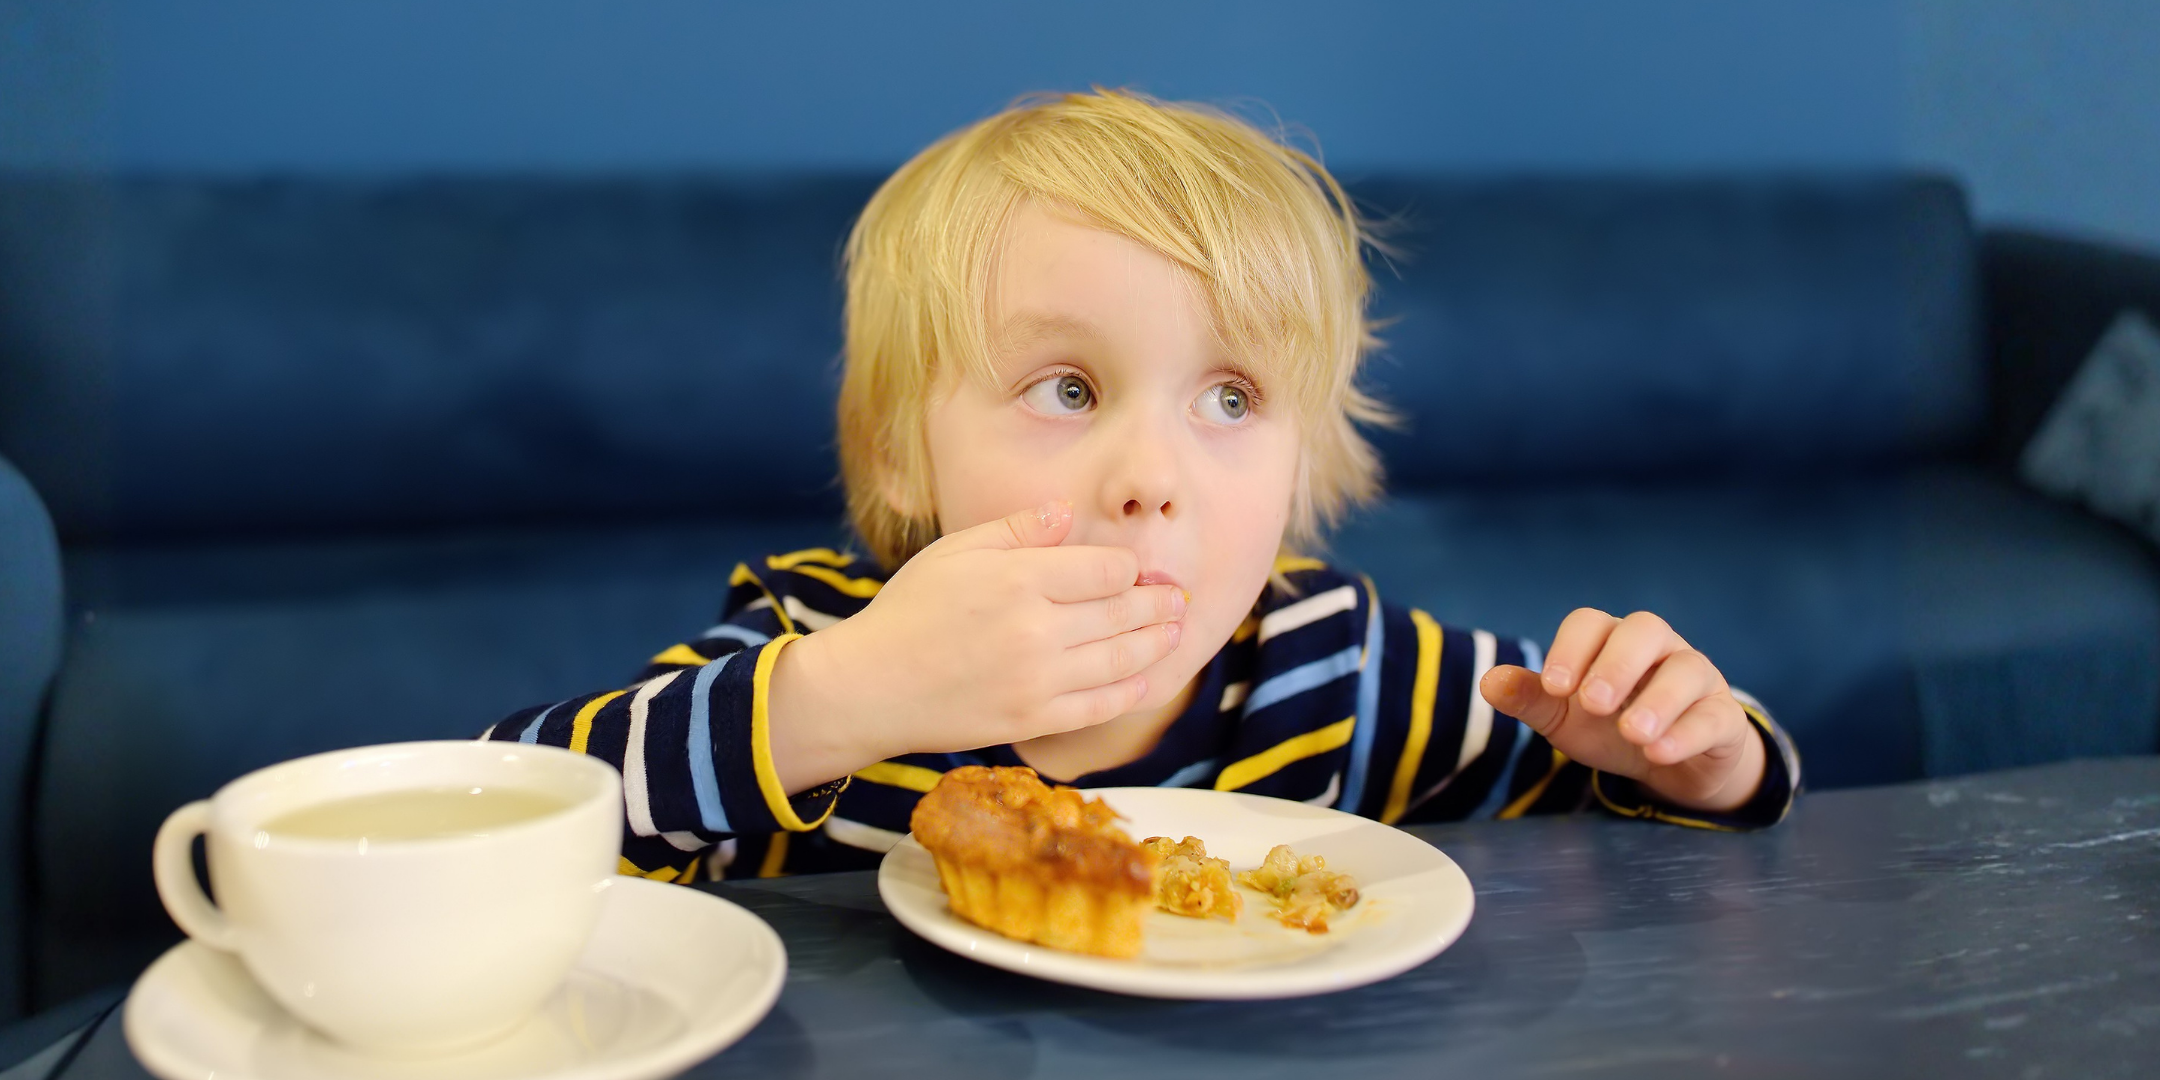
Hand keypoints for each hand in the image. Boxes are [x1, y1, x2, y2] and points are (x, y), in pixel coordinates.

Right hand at [765, 500, 1184, 791]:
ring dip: (1157, 644)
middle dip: (1158, 604)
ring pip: (1122, 659)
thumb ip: (1016, 529)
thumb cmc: (907, 611)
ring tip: (1174, 633)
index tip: (1136, 570)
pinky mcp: (1033, 720)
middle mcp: (1037, 628)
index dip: (1130, 569)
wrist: (870, 687)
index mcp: (1020, 578)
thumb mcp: (955, 551)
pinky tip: (1147, 680)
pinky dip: (1131, 692)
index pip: (1106, 569)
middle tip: (1177, 600)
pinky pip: (1100, 706)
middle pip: (1123, 611)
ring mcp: (1038, 679)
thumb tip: (1066, 512)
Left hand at [1478, 609, 1763, 812]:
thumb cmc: (1609, 725)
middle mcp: (1657, 647)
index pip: (1590, 623)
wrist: (1669, 762)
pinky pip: (1713, 714)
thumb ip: (1530, 698)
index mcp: (1610, 639)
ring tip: (1632, 733)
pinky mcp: (1724, 715)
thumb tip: (1489, 682)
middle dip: (1617, 664)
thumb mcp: (1564, 716)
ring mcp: (1697, 676)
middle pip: (1644, 630)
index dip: (1571, 649)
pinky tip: (1659, 751)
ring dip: (1658, 700)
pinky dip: (1687, 732)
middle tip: (1593, 704)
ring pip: (1687, 668)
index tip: (1555, 688)